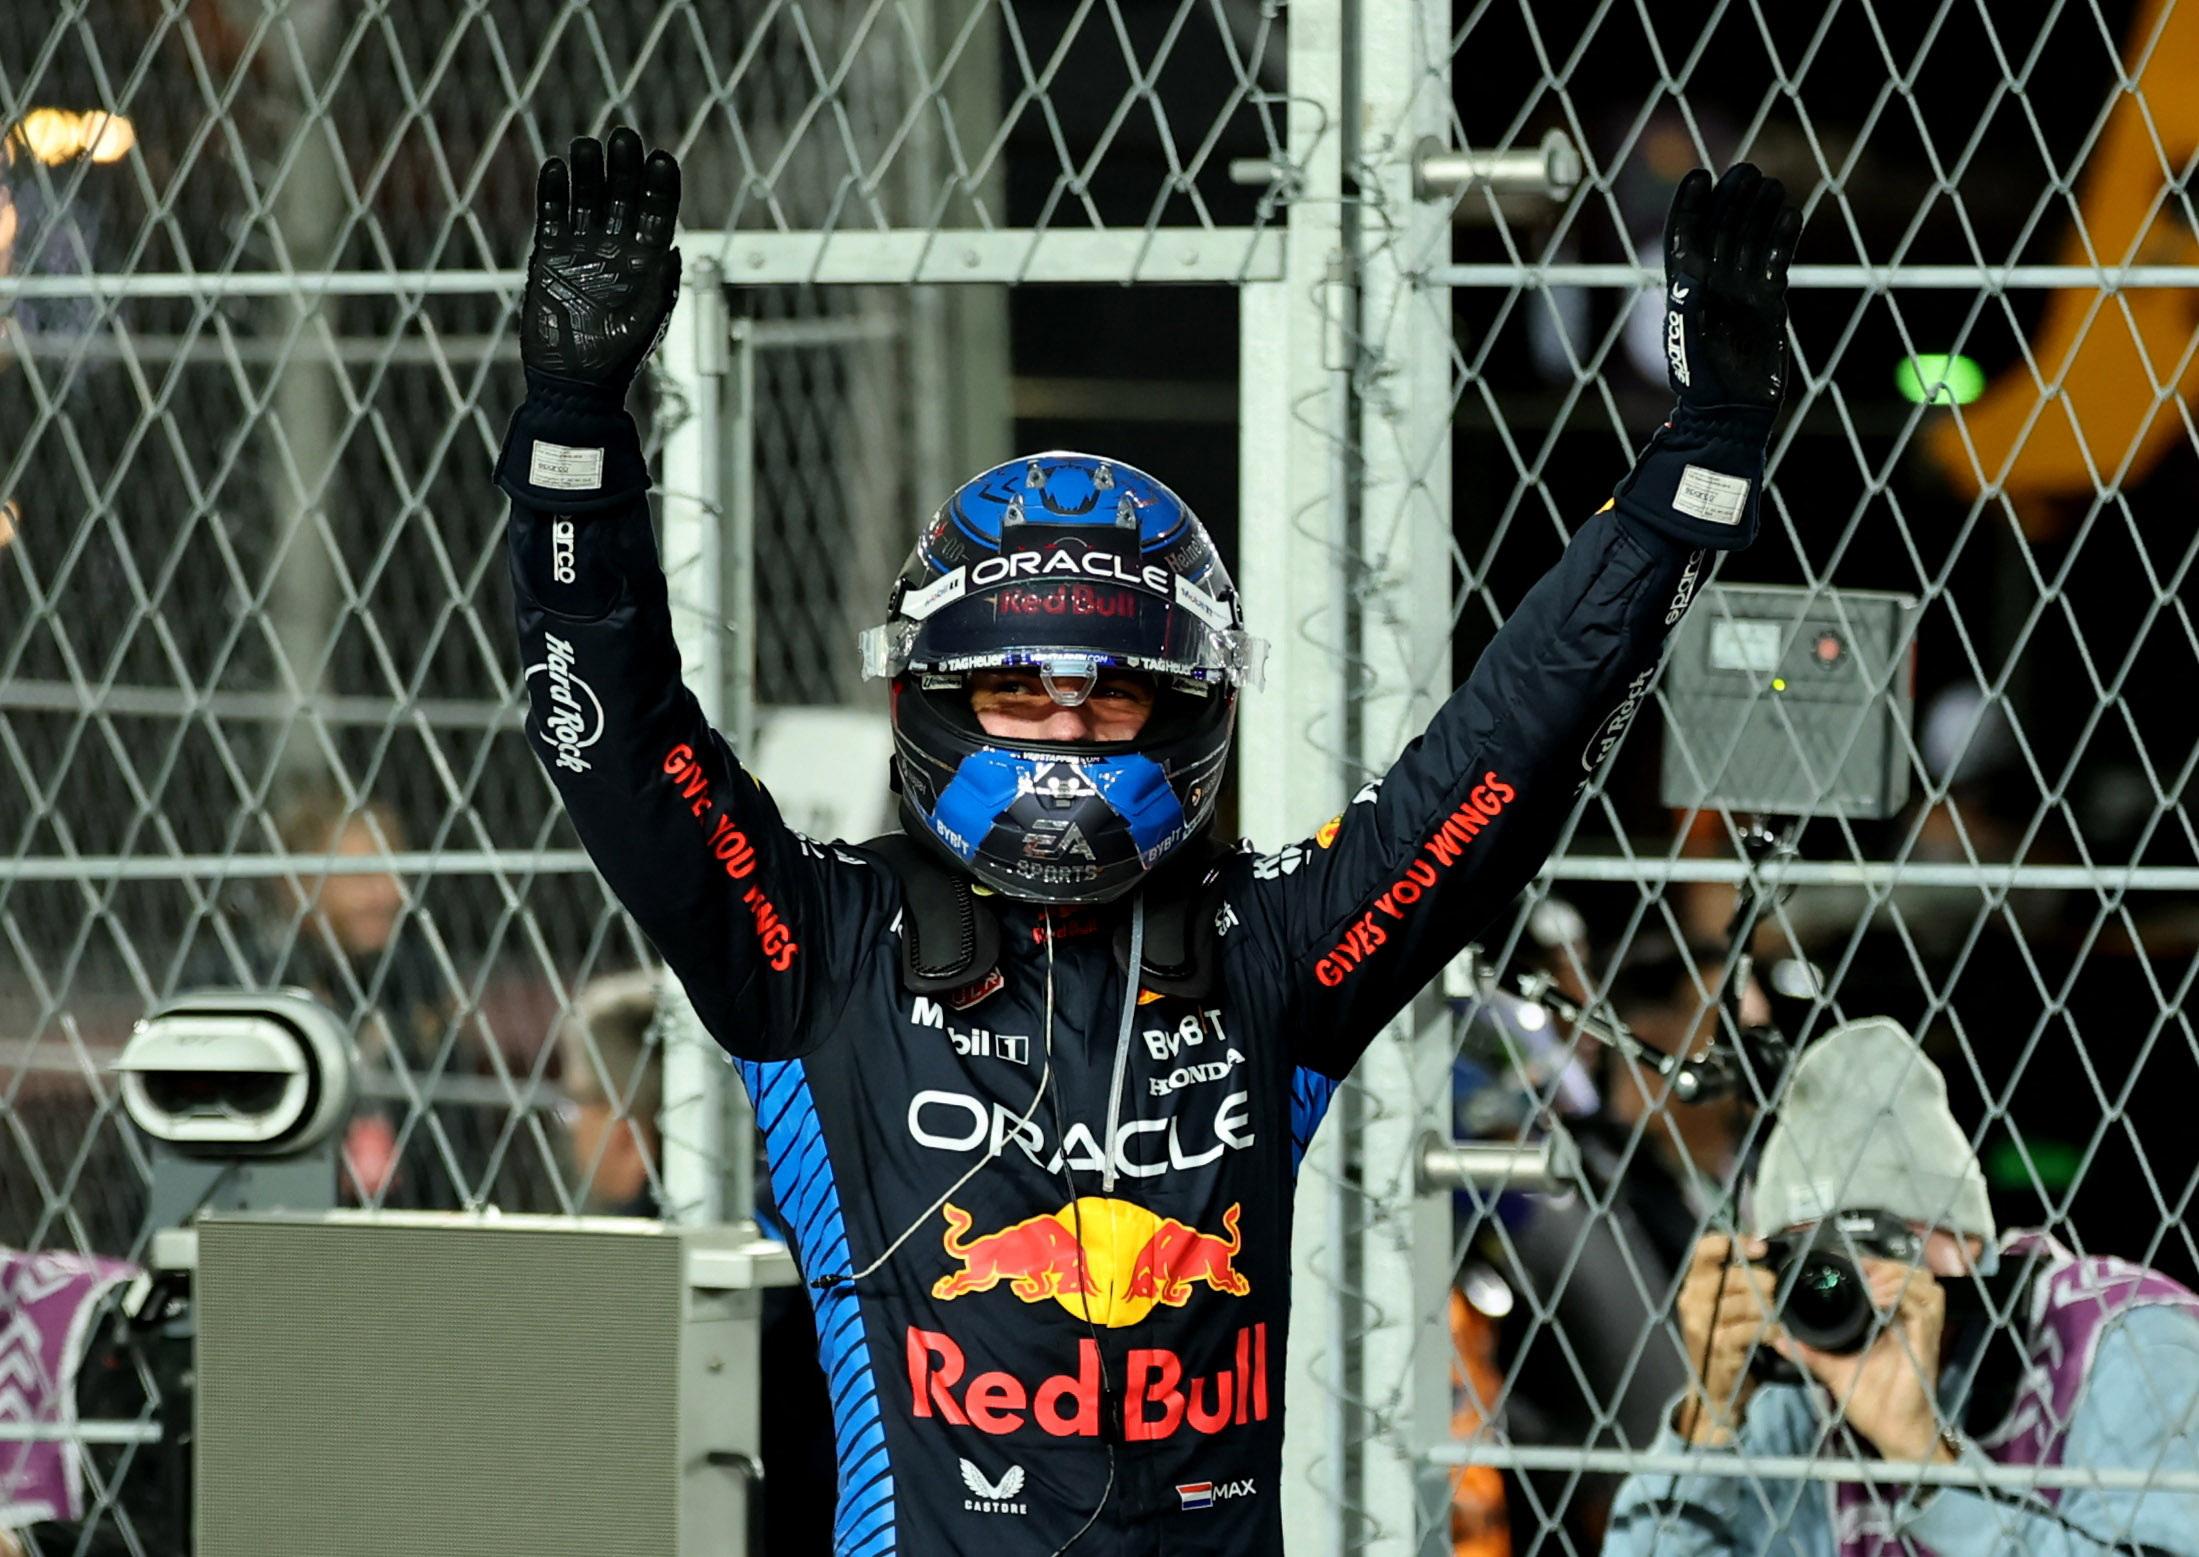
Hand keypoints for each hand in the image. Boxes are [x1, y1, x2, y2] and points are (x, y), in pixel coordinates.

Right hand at [521, 127, 681, 396]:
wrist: (574, 382)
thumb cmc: (619, 356)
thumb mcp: (648, 318)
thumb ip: (662, 282)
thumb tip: (673, 245)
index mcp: (647, 259)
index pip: (658, 211)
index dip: (660, 184)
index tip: (661, 159)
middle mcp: (616, 247)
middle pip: (623, 194)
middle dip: (624, 166)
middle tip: (623, 137)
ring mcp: (582, 248)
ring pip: (586, 197)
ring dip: (588, 171)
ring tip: (587, 146)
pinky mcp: (549, 254)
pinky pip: (551, 214)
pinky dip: (553, 192)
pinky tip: (556, 168)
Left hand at [1659, 163, 1803, 409]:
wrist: (1732, 411)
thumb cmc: (1702, 381)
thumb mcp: (1688, 341)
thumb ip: (1688, 303)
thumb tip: (1690, 263)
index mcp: (1685, 290)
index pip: (1685, 237)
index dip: (1690, 206)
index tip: (1699, 176)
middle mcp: (1713, 286)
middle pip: (1721, 231)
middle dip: (1731, 201)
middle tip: (1746, 171)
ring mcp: (1741, 292)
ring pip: (1750, 242)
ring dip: (1759, 213)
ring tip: (1771, 185)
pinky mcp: (1769, 303)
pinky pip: (1777, 263)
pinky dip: (1783, 240)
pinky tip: (1791, 216)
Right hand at [1673, 1234, 1777, 1443]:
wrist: (1714, 1389)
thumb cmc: (1724, 1340)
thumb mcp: (1722, 1306)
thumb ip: (1737, 1281)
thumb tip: (1769, 1254)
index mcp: (1694, 1283)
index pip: (1703, 1250)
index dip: (1732, 1242)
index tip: (1761, 1248)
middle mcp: (1692, 1300)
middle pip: (1729, 1276)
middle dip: (1762, 1280)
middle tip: (1780, 1287)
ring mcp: (1702, 1324)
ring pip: (1743, 1303)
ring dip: (1770, 1306)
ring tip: (1783, 1311)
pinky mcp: (1716, 1346)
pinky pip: (1749, 1330)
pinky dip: (1769, 1329)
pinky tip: (1778, 1332)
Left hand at [1778, 1257, 1951, 1463]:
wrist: (1892, 1434)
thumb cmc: (1871, 1404)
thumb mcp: (1834, 1372)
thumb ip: (1811, 1353)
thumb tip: (1779, 1338)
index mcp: (1894, 1325)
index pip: (1898, 1280)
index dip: (1880, 1266)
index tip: (1854, 1264)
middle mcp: (1911, 1326)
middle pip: (1916, 1277)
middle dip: (1890, 1267)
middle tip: (1864, 1273)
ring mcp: (1921, 1335)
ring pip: (1927, 1288)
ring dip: (1898, 1279)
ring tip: (1872, 1287)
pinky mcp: (1925, 1348)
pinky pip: (1924, 1312)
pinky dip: (1902, 1299)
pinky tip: (1879, 1302)